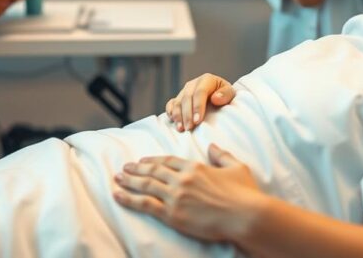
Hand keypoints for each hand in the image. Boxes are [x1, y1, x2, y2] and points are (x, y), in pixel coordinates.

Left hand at [114, 144, 263, 242]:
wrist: (245, 216)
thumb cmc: (244, 193)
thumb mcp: (237, 167)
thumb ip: (222, 155)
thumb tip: (212, 146)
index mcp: (195, 167)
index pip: (169, 161)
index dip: (153, 161)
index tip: (143, 161)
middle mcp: (182, 179)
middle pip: (153, 171)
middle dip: (137, 169)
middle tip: (124, 168)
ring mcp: (175, 196)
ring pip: (146, 185)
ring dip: (129, 181)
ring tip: (117, 178)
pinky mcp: (172, 214)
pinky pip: (145, 204)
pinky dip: (129, 199)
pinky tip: (118, 195)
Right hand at [166, 74, 235, 131]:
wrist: (219, 96)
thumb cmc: (225, 96)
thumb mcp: (230, 93)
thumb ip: (225, 94)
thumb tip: (215, 99)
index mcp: (206, 80)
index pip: (200, 92)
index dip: (198, 106)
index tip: (198, 121)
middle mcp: (193, 84)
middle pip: (187, 98)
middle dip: (187, 114)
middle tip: (189, 128)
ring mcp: (184, 91)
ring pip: (177, 102)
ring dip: (178, 116)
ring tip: (181, 128)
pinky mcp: (178, 98)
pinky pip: (170, 104)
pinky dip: (170, 112)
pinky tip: (173, 121)